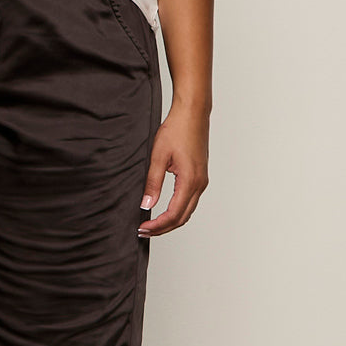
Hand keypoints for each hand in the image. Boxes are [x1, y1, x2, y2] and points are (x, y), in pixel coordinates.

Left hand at [138, 102, 209, 236]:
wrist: (192, 113)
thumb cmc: (177, 130)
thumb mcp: (158, 156)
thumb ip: (152, 182)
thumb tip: (146, 204)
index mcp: (190, 181)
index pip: (173, 214)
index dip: (157, 225)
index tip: (142, 228)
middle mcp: (200, 184)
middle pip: (182, 217)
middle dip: (163, 228)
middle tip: (144, 231)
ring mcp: (202, 181)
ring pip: (187, 211)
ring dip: (170, 221)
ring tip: (152, 224)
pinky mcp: (200, 176)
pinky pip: (190, 201)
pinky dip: (177, 211)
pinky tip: (164, 210)